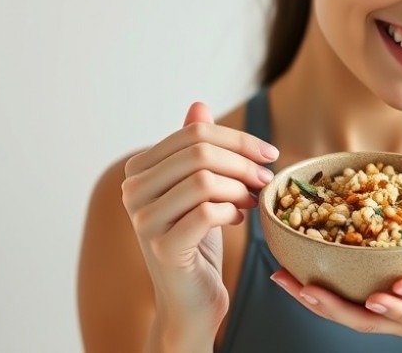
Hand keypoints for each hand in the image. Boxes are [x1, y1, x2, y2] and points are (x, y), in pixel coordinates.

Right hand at [121, 102, 278, 342]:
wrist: (192, 298)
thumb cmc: (198, 240)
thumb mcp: (201, 190)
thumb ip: (195, 149)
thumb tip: (199, 105)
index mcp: (139, 170)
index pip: (195, 134)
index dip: (239, 140)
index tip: (269, 156)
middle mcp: (132, 191)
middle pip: (199, 152)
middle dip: (244, 162)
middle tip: (267, 179)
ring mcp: (143, 220)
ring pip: (205, 179)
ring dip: (241, 188)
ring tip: (252, 201)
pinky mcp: (163, 248)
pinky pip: (208, 211)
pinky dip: (233, 212)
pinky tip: (238, 221)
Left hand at [271, 244, 401, 348]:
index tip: (396, 286)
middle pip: (386, 322)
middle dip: (348, 309)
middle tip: (315, 290)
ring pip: (361, 322)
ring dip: (323, 306)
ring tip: (289, 283)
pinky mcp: (388, 316)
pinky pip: (353, 314)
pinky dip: (322, 302)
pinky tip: (294, 282)